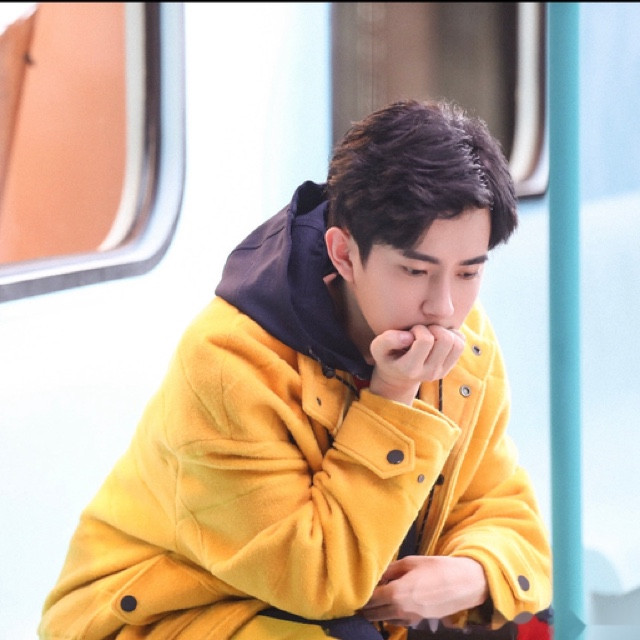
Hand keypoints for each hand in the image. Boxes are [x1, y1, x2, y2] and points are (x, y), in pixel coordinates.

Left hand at [359, 555, 487, 627]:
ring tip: (373, 599)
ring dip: (376, 612)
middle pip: (374, 614)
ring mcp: (410, 618)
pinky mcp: (419, 621)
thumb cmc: (436, 568)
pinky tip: (391, 604)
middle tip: (360, 596)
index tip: (355, 590)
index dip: (360, 596)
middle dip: (365, 606)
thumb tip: (377, 575)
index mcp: (396, 593)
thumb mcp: (410, 562)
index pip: (369, 600)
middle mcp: (400, 610)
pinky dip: (390, 615)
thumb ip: (390, 570)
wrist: (463, 583)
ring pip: (384, 619)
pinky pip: (398, 621)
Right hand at [368, 324, 464, 404]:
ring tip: (431, 334)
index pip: (426, 340)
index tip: (410, 332)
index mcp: (410, 369)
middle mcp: (429, 373)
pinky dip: (453, 335)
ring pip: (457, 343)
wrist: (398, 376)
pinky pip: (461, 344)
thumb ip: (387, 340)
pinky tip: (438, 338)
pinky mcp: (449, 367)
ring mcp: (442, 371)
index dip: (419, 329)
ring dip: (445, 332)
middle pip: (445, 340)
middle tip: (422, 332)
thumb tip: (408, 336)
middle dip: (434, 328)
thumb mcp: (378, 348)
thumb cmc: (388, 357)